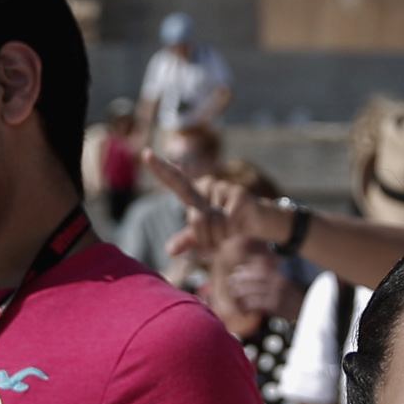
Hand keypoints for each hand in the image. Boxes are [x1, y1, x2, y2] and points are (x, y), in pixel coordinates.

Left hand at [147, 157, 231, 274]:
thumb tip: (170, 250)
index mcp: (194, 195)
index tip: (145, 153)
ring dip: (222, 237)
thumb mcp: (205, 235)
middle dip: (207, 239)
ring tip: (231, 227)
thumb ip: (187, 239)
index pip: (174, 181)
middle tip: (219, 236)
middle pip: (196, 221)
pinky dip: (233, 231)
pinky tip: (241, 222)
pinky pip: (227, 224)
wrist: (258, 221)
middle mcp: (206, 186)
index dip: (160, 168)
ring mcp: (222, 188)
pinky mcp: (238, 195)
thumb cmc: (227, 226)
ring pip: (213, 226)